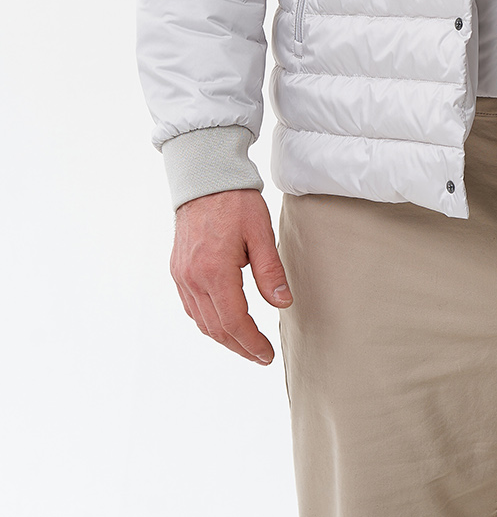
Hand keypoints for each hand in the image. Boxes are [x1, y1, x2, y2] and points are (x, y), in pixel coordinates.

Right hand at [170, 188, 291, 364]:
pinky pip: (191, 306)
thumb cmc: (235, 200)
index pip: (233, 322)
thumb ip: (270, 271)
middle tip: (260, 355)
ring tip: (245, 343)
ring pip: (201, 321)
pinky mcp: (177, 269)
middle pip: (215, 328)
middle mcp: (192, 278)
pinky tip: (223, 321)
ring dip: (223, 337)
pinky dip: (208, 321)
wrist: (204, 177)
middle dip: (239, 346)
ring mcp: (181, 275)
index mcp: (214, 271)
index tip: (267, 355)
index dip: (251, 343)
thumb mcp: (260, 232)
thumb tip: (282, 303)